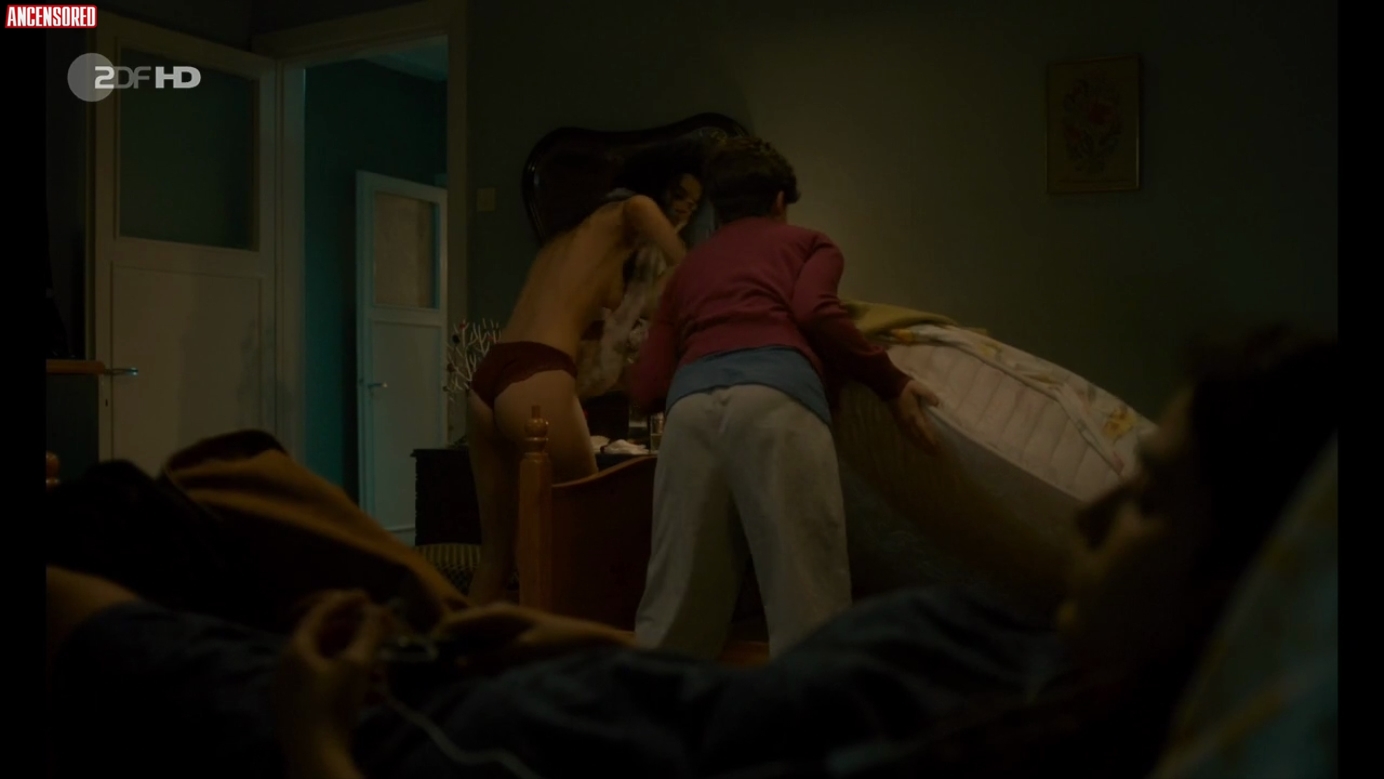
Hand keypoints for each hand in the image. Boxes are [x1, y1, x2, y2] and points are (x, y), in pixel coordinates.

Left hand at [272, 590, 390, 776]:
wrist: (315, 758)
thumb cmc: (332, 704)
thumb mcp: (356, 664)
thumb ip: (369, 633)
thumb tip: (378, 609)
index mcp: (296, 649)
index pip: (319, 613)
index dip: (344, 600)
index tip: (367, 594)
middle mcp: (288, 666)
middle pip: (325, 639)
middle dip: (356, 636)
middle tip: (378, 633)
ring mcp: (292, 690)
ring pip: (330, 664)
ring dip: (359, 663)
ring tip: (382, 672)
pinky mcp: (301, 710)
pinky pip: (327, 685)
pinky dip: (351, 684)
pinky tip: (374, 695)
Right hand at [430, 602, 635, 675]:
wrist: (593, 644)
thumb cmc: (559, 644)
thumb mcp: (521, 653)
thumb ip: (486, 659)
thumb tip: (451, 665)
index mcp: (493, 613)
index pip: (449, 624)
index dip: (433, 644)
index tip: (423, 668)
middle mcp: (492, 617)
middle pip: (456, 634)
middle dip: (446, 654)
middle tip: (438, 678)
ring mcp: (500, 629)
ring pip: (467, 645)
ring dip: (461, 661)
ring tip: (455, 680)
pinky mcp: (508, 642)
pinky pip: (481, 652)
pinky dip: (476, 663)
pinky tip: (476, 677)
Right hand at [889, 380, 941, 451]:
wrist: (889, 386)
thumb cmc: (905, 387)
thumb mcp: (918, 387)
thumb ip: (928, 395)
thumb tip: (937, 403)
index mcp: (914, 414)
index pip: (924, 430)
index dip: (930, 439)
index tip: (937, 446)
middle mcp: (908, 422)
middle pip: (919, 437)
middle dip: (927, 446)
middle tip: (935, 454)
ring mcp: (902, 422)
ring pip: (912, 438)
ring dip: (920, 446)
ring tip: (928, 452)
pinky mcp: (899, 421)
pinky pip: (907, 435)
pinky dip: (913, 441)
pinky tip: (916, 444)